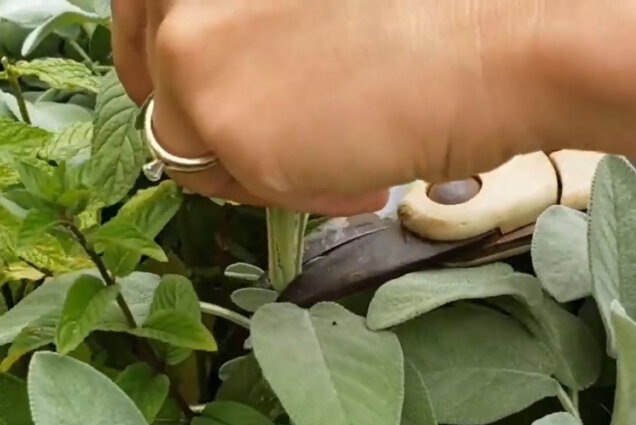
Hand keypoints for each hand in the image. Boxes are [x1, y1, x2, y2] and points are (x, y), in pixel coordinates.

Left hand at [111, 0, 549, 215]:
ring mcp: (194, 59)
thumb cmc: (434, 11)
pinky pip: (238, 186)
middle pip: (163, 87)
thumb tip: (226, 81)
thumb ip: (247, 23)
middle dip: (212, 125)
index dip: (151, 55)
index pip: (140, 10)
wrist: (495, 43)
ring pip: (194, 146)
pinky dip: (289, 194)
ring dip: (255, 163)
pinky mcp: (226, 130)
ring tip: (340, 158)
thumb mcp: (305, 1)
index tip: (170, 86)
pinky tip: (357, 181)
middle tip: (275, 143)